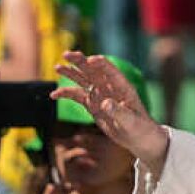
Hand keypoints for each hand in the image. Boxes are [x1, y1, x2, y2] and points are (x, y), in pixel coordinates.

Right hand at [52, 53, 169, 170]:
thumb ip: (119, 112)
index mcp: (123, 87)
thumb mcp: (131, 122)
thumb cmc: (140, 128)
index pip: (110, 71)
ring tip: (57, 67)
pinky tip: (54, 94)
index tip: (90, 59)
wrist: (139, 139)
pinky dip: (66, 94)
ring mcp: (100, 95)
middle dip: (80, 62)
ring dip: (70, 73)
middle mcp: (109, 88)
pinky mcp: (93, 105)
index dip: (101, 64)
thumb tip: (105, 103)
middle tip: (66, 55)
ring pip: (83, 80)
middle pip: (93, 70)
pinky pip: (77, 96)